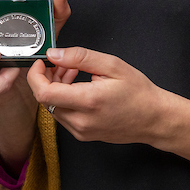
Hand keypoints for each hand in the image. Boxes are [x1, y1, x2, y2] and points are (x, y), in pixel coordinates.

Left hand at [28, 47, 189, 163]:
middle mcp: (81, 121)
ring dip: (55, 88)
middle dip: (47, 78)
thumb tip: (53, 54)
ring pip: (52, 107)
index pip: (44, 93)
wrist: (154, 119)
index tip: (41, 62)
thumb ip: (79, 57)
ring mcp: (81, 131)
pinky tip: (78, 88)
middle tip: (63, 64)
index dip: (35, 76)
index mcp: (88, 101)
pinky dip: (64, 100)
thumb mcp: (111, 65)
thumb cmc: (137, 91)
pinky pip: (63, 115)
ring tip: (73, 73)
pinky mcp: (82, 135)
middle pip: (45, 100)